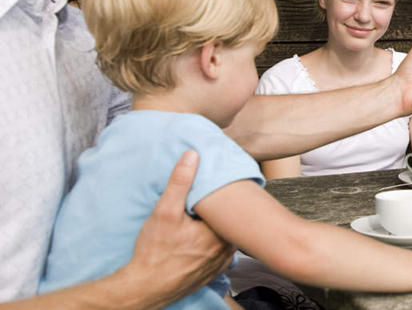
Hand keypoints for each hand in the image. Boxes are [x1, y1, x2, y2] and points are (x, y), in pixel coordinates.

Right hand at [125, 151, 234, 304]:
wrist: (144, 288)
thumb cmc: (154, 252)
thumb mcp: (164, 211)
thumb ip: (180, 182)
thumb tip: (192, 155)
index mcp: (220, 234)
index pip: (235, 210)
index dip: (229, 197)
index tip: (224, 187)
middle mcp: (225, 251)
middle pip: (232, 224)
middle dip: (224, 213)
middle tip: (215, 202)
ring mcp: (220, 264)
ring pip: (228, 238)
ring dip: (221, 229)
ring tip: (208, 217)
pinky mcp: (212, 273)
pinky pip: (222, 253)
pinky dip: (216, 244)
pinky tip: (204, 237)